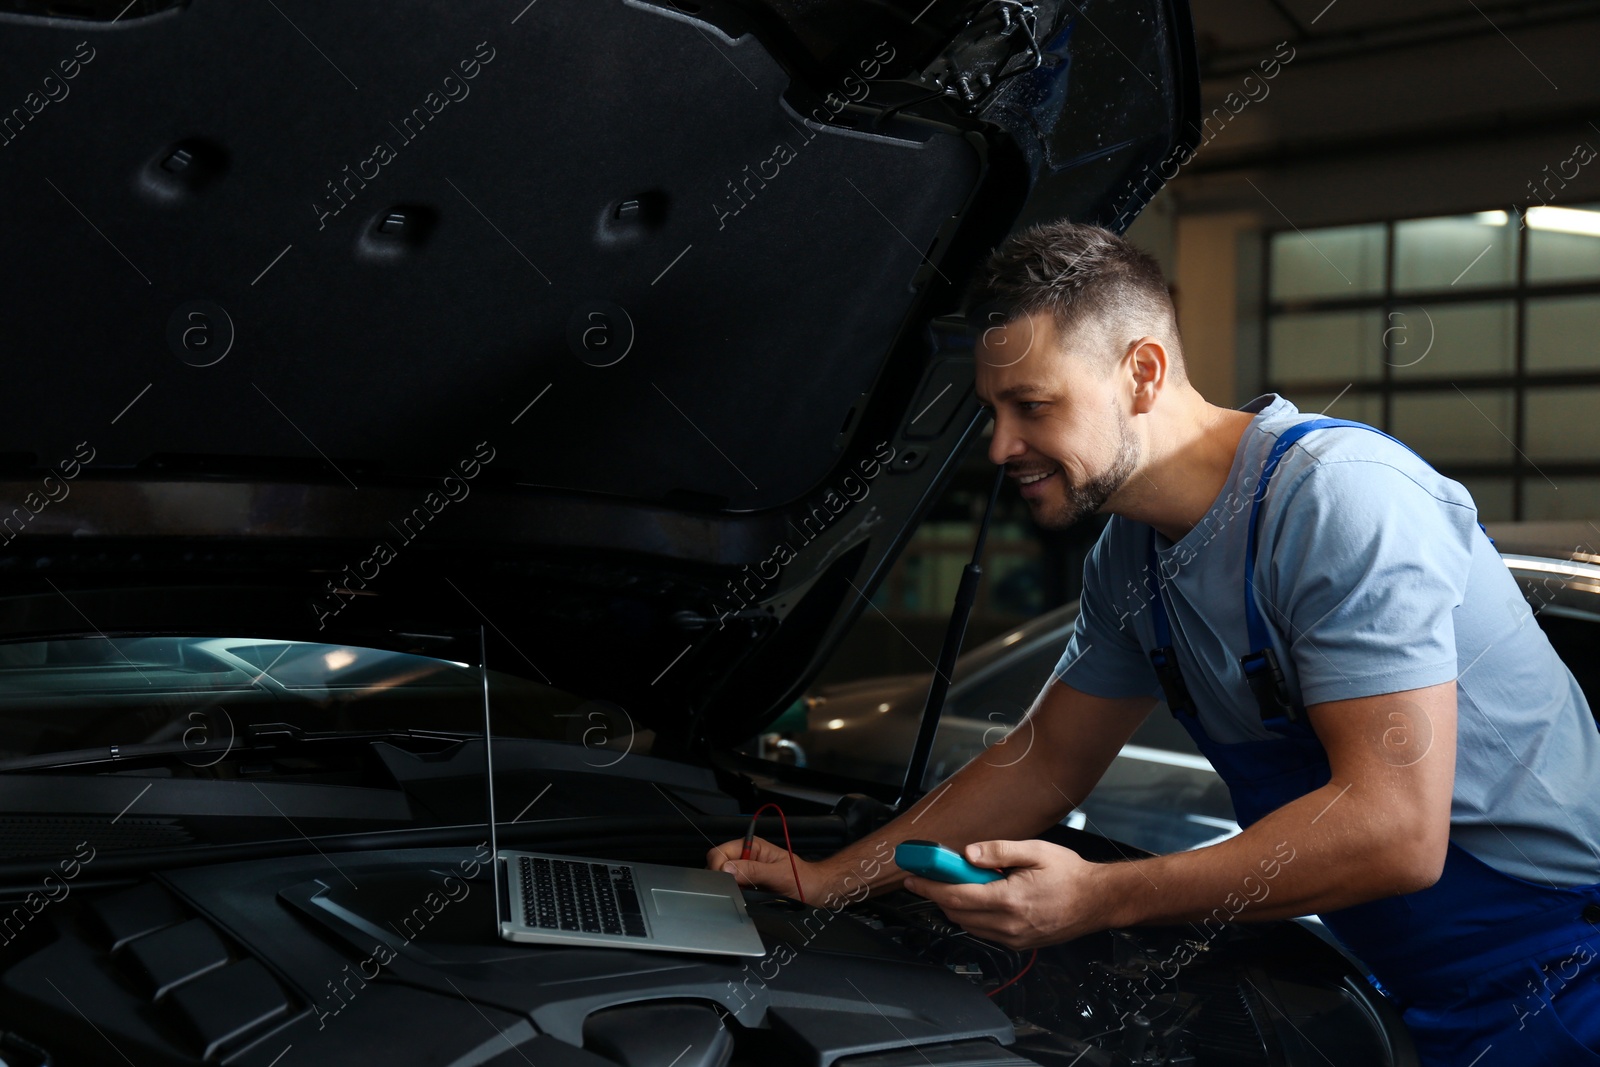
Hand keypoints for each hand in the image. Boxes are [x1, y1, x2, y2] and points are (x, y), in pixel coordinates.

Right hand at [705, 835, 821, 900]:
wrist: (815, 892)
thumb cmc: (802, 880)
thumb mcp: (779, 874)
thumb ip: (753, 870)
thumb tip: (727, 868)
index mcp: (752, 846)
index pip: (720, 852)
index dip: (718, 867)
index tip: (724, 882)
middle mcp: (746, 857)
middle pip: (717, 865)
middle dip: (721, 879)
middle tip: (735, 891)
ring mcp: (745, 872)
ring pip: (723, 879)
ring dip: (729, 888)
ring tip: (743, 896)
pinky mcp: (747, 886)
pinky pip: (732, 889)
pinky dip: (734, 895)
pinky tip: (744, 900)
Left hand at [901, 839, 1109, 949]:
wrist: (1098, 901)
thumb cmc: (1070, 874)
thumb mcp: (1035, 851)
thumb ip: (999, 851)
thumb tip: (968, 854)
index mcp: (1010, 900)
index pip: (956, 896)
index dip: (929, 887)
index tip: (913, 877)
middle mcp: (1009, 925)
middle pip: (957, 913)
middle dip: (937, 895)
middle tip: (928, 876)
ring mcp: (1014, 938)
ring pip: (969, 925)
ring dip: (955, 906)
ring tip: (956, 882)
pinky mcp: (1019, 943)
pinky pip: (984, 932)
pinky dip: (973, 916)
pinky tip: (979, 897)